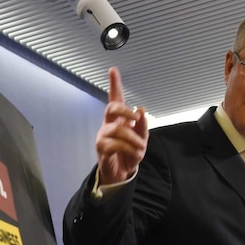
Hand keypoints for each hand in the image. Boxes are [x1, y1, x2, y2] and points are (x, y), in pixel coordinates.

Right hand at [96, 67, 147, 184]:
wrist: (121, 174)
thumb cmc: (129, 153)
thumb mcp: (142, 140)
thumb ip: (143, 127)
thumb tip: (141, 110)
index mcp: (118, 119)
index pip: (115, 99)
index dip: (114, 85)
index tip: (113, 70)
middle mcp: (108, 124)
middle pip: (111, 108)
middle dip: (125, 110)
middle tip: (136, 117)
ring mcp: (103, 136)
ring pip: (117, 129)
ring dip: (133, 138)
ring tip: (141, 147)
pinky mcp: (101, 149)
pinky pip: (115, 144)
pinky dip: (128, 148)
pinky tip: (134, 153)